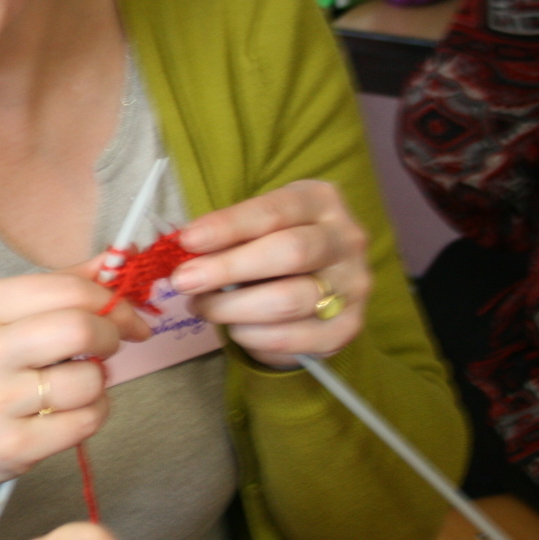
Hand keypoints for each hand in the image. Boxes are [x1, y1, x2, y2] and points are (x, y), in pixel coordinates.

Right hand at [0, 268, 150, 498]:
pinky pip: (85, 421)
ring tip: (76, 383)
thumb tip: (116, 261)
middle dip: (111, 336)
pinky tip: (69, 412)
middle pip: (79, 329)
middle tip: (108, 345)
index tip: (127, 315)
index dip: (111, 301)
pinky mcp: (11, 444)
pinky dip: (93, 413)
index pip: (67, 289)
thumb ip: (58, 288)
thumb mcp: (2, 318)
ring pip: (88, 380)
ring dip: (99, 382)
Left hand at [168, 179, 368, 368]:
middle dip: (227, 269)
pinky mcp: (347, 328)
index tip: (188, 240)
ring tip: (203, 307)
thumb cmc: (275, 245)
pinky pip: (291, 338)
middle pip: (288, 253)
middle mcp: (346, 240)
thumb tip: (187, 252)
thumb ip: (229, 235)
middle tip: (185, 281)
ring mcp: (353, 285)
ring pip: (287, 300)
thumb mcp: (256, 226)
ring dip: (232, 308)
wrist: (318, 282)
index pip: (273, 211)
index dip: (228, 226)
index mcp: (321, 201)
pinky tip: (235, 328)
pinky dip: (252, 336)